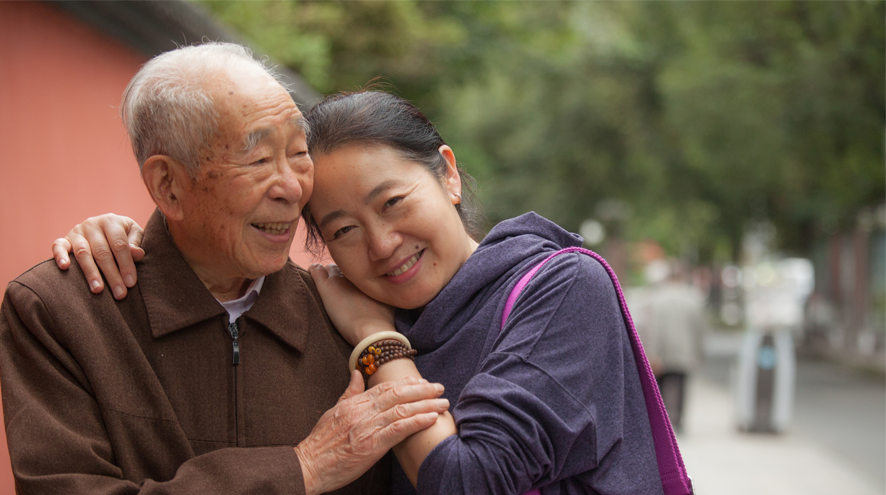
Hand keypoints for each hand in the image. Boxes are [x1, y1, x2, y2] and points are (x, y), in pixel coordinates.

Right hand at [51, 214, 144, 299]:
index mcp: (111, 221)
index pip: (120, 245)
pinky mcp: (64, 239)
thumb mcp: (134, 234)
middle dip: (112, 275)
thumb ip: (136, 243)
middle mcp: (92, 224)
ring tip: (98, 290)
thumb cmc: (124, 235)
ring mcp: (77, 231)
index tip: (131, 283)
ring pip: (83, 253)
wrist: (106, 227)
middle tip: (119, 294)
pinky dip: (60, 256)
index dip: (126, 265)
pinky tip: (65, 268)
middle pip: (102, 252)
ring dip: (91, 273)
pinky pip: (58, 246)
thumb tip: (137, 254)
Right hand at [294, 371, 447, 494]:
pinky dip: (417, 422)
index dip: (406, 382)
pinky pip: (399, 429)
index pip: (385, 387)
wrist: (309, 465)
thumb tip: (358, 373)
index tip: (421, 381)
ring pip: (402, 410)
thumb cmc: (321, 442)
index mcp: (355, 403)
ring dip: (426, 405)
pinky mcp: (372, 445)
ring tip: (443, 403)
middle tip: (439, 387)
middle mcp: (363, 412)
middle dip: (422, 390)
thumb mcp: (333, 411)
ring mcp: (368, 427)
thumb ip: (349, 392)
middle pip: (398, 394)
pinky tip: (431, 418)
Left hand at [309, 263, 394, 344]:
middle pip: (346, 267)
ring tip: (328, 280)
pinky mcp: (326, 287)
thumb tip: (384, 291)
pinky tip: (313, 271)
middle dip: (344, 273)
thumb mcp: (388, 300)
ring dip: (330, 274)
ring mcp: (340, 279)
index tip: (356, 283)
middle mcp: (355, 273)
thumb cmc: (383, 320)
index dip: (357, 275)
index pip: (359, 269)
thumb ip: (384, 291)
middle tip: (343, 285)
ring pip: (331, 268)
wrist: (371, 330)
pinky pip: (316, 271)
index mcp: (370, 274)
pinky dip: (314, 270)